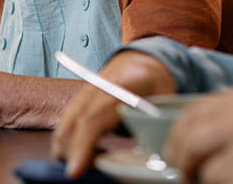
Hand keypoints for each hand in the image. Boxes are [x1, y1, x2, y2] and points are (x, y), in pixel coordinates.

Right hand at [52, 51, 175, 177]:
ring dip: (65, 147)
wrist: (141, 60)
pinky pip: (66, 121)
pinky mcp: (79, 98)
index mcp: (119, 88)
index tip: (74, 171)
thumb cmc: (155, 83)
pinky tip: (77, 154)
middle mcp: (95, 88)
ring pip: (65, 123)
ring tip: (77, 167)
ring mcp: (84, 92)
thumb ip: (159, 123)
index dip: (81, 147)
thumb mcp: (166, 99)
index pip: (93, 121)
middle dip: (68, 152)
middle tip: (75, 174)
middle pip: (72, 124)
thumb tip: (159, 155)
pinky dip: (67, 140)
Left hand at [164, 89, 232, 183]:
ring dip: (205, 178)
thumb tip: (186, 133)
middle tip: (183, 172)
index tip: (174, 147)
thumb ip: (230, 116)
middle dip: (181, 160)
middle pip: (188, 139)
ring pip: (202, 167)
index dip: (177, 133)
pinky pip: (216, 182)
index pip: (192, 112)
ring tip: (222, 179)